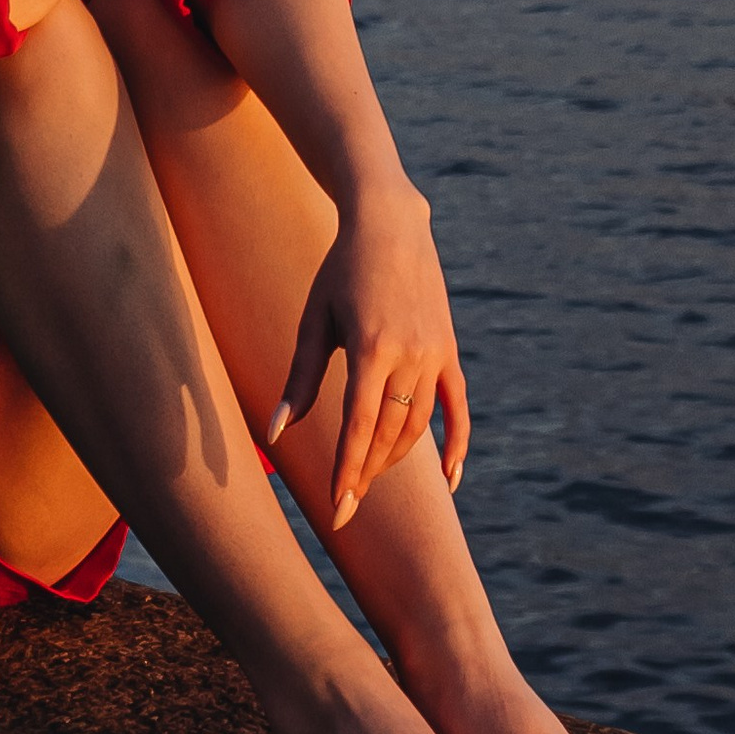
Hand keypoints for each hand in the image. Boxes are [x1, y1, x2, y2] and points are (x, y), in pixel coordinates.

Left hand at [266, 180, 470, 527]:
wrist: (391, 224)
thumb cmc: (341, 270)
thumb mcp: (315, 320)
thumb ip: (300, 380)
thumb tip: (276, 433)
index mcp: (372, 349)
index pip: (360, 427)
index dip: (348, 472)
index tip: (338, 509)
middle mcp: (410, 355)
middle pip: (389, 432)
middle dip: (366, 473)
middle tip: (346, 504)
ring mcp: (435, 354)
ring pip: (418, 425)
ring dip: (394, 457)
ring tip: (369, 477)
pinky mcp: (449, 350)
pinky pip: (458, 407)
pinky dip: (457, 445)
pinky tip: (450, 480)